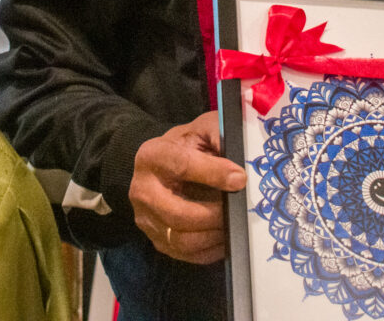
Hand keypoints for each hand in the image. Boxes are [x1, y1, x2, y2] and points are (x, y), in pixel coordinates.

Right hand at [129, 111, 245, 264]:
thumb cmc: (188, 144)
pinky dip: (211, 249)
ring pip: (182, 240)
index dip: (213, 174)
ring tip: (235, 223)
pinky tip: (226, 236)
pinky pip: (186, 254)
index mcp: (153, 155)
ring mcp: (146, 219)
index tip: (240, 179)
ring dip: (214, 235)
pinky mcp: (157, 240)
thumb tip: (240, 169)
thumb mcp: (202, 129)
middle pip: (178, 214)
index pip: (182, 166)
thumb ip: (219, 137)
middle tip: (239, 210)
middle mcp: (143, 189)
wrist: (161, 164)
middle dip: (214, 215)